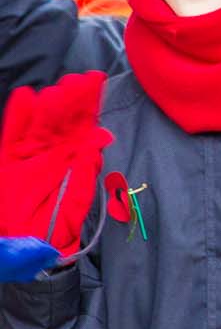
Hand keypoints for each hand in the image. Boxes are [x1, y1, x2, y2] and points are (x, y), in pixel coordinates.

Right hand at [0, 73, 112, 255]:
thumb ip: (85, 172)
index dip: (90, 106)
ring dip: (49, 104)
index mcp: (72, 161)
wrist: (22, 249)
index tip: (99, 83)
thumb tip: (102, 137)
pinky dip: (17, 116)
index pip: (83, 127)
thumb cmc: (54, 230)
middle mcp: (51, 154)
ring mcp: (27, 156)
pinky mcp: (5, 161)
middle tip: (82, 78)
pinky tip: (25, 96)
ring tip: (59, 86)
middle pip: (63, 121)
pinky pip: (12, 135)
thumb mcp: (75, 203)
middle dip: (72, 100)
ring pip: (39, 124)